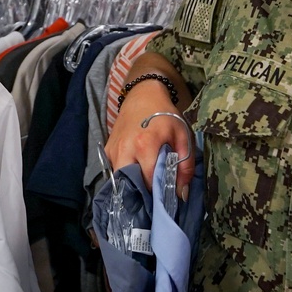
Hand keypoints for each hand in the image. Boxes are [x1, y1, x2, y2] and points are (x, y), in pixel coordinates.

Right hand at [104, 77, 193, 197]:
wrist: (143, 95)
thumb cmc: (165, 115)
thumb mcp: (182, 136)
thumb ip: (185, 165)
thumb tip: (182, 194)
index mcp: (145, 144)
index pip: (149, 181)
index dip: (159, 191)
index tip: (167, 196)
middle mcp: (125, 149)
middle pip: (130, 184)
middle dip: (143, 192)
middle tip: (155, 194)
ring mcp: (113, 150)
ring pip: (121, 180)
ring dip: (133, 185)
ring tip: (147, 185)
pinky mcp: (107, 150)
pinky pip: (115, 171)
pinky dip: (125, 176)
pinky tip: (136, 174)